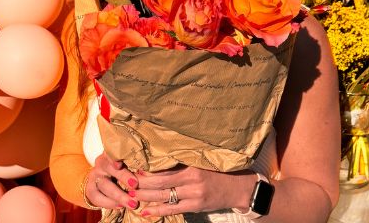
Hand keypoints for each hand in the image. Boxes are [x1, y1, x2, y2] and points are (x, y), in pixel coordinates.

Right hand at [84, 154, 139, 209]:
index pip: (112, 152)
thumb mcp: (127, 163)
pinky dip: (109, 203)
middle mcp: (101, 163)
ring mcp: (94, 176)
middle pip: (110, 168)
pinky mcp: (90, 189)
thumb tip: (151, 171)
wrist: (102, 178)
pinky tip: (120, 207)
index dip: (115, 158)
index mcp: (111, 153)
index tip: (120, 164)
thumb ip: (135, 165)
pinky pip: (97, 197)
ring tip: (132, 203)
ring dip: (119, 196)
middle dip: (123, 177)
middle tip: (135, 185)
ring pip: (105, 185)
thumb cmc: (123, 169)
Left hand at [133, 166, 255, 216]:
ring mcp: (194, 194)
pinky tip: (145, 211)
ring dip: (145, 196)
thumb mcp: (203, 162)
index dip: (147, 168)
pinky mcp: (196, 206)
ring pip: (163, 196)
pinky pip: (172, 209)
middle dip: (141, 183)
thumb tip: (161, 158)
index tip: (133, 166)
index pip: (164, 166)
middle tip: (127, 181)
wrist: (240, 188)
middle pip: (160, 182)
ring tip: (131, 195)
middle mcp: (192, 179)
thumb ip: (184, 161)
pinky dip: (157, 210)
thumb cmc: (220, 171)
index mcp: (192, 165)